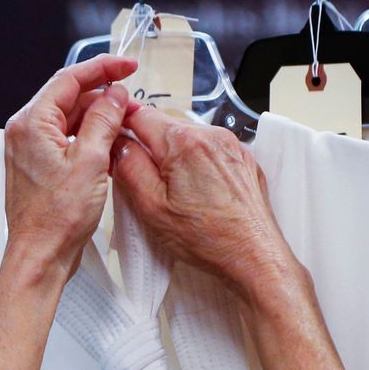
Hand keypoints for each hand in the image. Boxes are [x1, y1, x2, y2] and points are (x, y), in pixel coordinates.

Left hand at [2, 54, 141, 286]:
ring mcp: (30, 150)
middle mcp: (25, 132)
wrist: (40, 256)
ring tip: (125, 126)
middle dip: (103, 97)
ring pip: (70, 119)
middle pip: (69, 97)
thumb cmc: (56, 219)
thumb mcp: (90, 161)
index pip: (69, 78)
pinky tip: (110, 147)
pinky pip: (67, 140)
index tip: (127, 65)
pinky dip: (89, 139)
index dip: (102, 68)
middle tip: (132, 103)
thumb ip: (103, 120)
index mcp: (31, 123)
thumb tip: (115, 94)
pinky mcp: (39, 167)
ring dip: (98, 119)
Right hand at [112, 107, 300, 300]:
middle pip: (165, 125)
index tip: (115, 144)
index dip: (121, 127)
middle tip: (144, 180)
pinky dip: (196, 163)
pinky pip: (209, 150)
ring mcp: (231, 144)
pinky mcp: (242, 158)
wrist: (253, 254)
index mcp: (183, 142)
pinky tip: (198, 192)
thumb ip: (129, 168)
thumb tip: (118, 144)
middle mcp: (210, 134)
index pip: (139, 114)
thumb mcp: (151, 207)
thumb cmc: (206, 237)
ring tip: (174, 192)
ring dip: (174, 156)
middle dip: (149, 146)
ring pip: (187, 138)